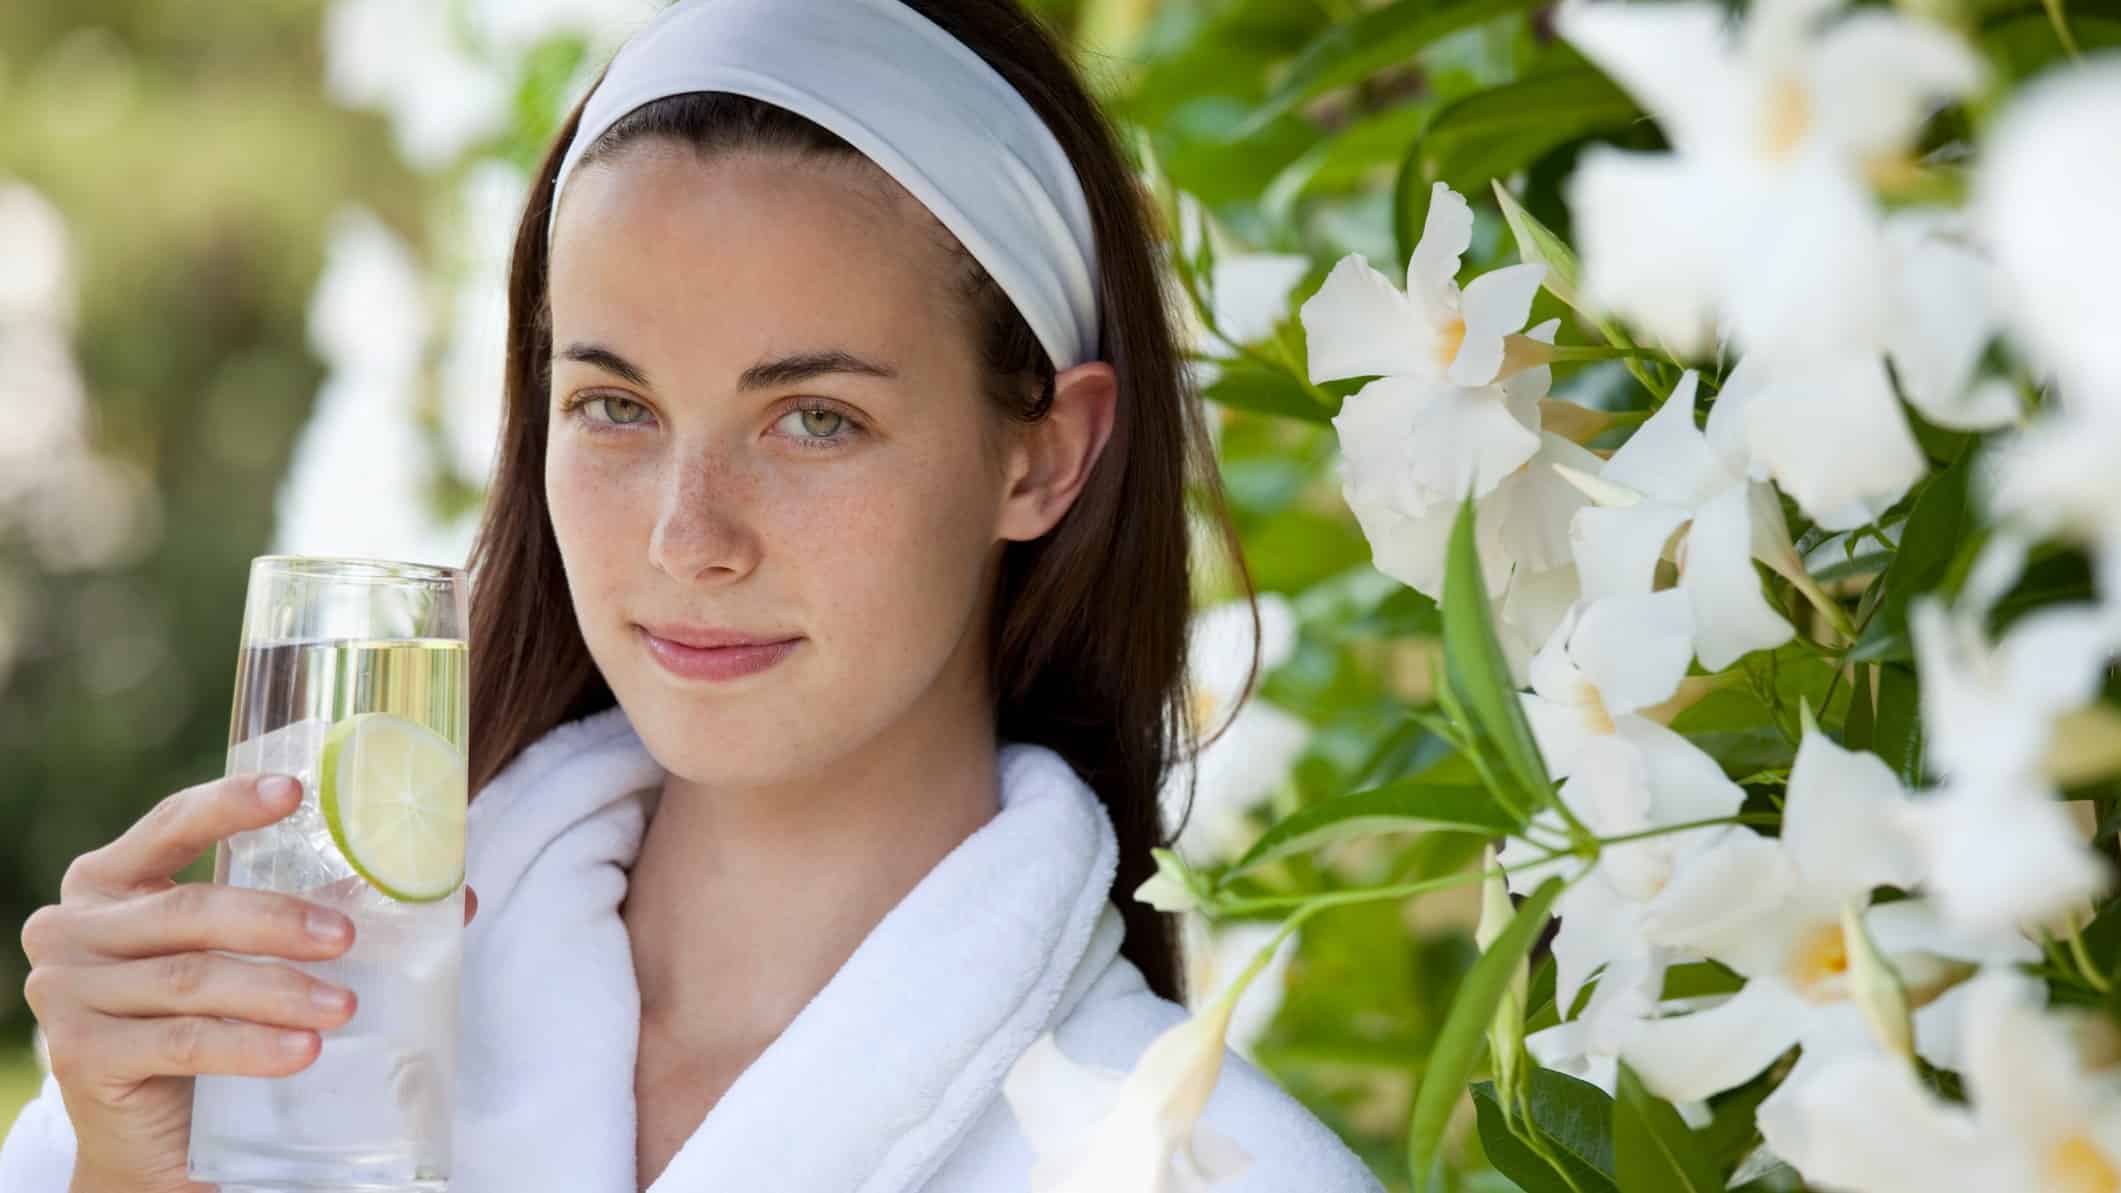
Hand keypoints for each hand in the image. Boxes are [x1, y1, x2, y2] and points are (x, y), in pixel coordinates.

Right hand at [22, 773, 477, 1192]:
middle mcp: (73, 926)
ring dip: (278, 989)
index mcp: (111, 880)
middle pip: (192, 909)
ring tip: (344, 1005)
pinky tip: (301, 1050)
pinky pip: (181, 1041)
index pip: (170, 824)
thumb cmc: (209, 1023)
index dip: (229, 805)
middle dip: (280, 920)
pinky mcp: (80, 1054)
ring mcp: (67, 991)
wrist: (154, 1137)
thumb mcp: (252, 956)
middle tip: (349, 936)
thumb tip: (457, 896)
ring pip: (194, 979)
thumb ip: (325, 913)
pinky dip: (249, 1045)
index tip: (295, 792)